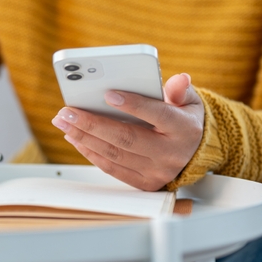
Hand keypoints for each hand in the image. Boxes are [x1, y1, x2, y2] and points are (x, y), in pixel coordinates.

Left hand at [51, 73, 204, 190]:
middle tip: (68, 112)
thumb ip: (180, 89)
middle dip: (93, 124)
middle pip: (127, 138)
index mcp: (184, 129)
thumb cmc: (185, 121)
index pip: (157, 115)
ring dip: (85, 138)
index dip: (133, 105)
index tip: (109, 94)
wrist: (196, 153)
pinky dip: (91, 153)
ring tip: (65, 123)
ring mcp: (157, 171)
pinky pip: (112, 169)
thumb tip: (179, 79)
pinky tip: (76, 139)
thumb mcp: (190, 101)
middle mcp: (170, 153)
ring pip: (115, 155)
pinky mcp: (145, 183)